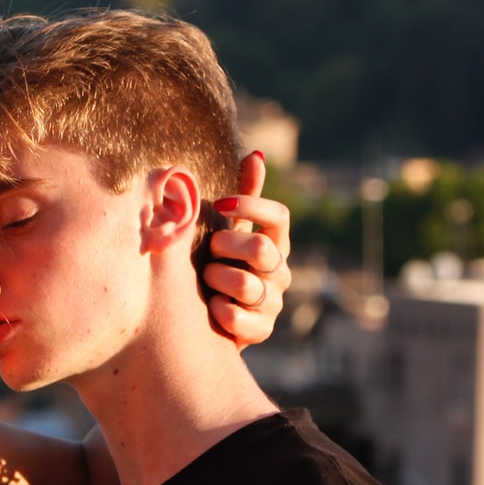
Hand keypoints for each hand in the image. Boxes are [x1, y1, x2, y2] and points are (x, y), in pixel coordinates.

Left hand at [205, 151, 292, 347]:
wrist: (204, 318)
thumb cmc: (218, 264)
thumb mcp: (227, 229)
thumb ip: (244, 195)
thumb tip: (257, 154)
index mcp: (274, 242)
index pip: (279, 217)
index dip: (252, 206)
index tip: (221, 204)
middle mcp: (280, 271)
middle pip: (262, 249)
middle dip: (227, 246)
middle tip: (209, 251)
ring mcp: (273, 302)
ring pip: (246, 284)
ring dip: (216, 279)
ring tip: (205, 281)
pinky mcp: (260, 330)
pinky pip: (235, 316)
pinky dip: (217, 310)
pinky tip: (210, 307)